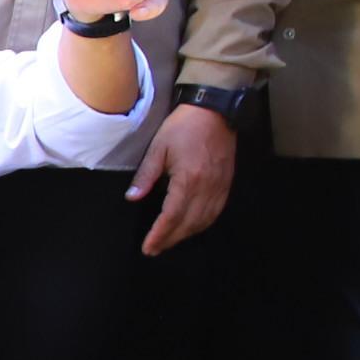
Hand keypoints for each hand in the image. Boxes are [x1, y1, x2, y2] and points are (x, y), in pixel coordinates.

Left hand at [128, 103, 237, 256]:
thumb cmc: (184, 126)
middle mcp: (207, 187)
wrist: (215, 110)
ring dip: (186, 234)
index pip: (172, 216)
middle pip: (188, 224)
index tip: (148, 247)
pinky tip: (192, 226)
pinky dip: (203, 223)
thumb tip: (132, 197)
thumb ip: (146, 175)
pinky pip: (216, 211)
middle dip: (170, 239)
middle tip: (155, 249)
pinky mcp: (227, 183)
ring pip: (204, 221)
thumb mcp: (159, 147)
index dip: (160, 235)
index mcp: (188, 179)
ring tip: (170, 241)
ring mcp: (220, 186)